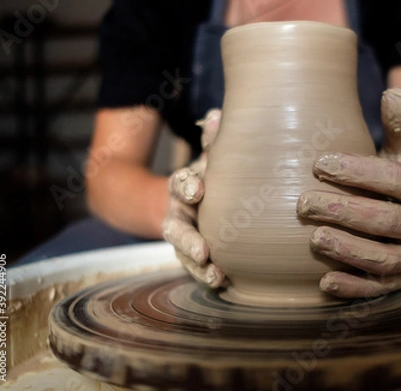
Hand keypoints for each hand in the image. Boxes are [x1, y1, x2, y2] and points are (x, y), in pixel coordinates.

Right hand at [162, 109, 226, 287]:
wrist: (196, 198)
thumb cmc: (211, 174)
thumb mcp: (211, 157)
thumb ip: (214, 141)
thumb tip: (216, 115)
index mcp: (183, 185)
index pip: (180, 184)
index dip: (187, 186)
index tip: (198, 190)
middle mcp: (179, 213)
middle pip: (176, 228)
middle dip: (188, 240)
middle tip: (202, 251)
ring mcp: (185, 237)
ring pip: (184, 254)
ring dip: (199, 267)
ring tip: (215, 276)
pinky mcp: (195, 256)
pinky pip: (198, 268)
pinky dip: (208, 276)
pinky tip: (224, 283)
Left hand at [297, 88, 400, 298]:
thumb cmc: (400, 177)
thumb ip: (400, 125)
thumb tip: (393, 92)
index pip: (395, 180)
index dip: (358, 172)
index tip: (319, 165)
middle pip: (387, 220)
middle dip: (345, 212)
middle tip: (304, 203)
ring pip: (386, 259)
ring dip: (349, 250)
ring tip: (314, 238)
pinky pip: (379, 289)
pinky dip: (354, 288)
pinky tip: (324, 283)